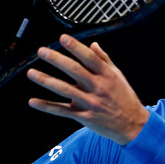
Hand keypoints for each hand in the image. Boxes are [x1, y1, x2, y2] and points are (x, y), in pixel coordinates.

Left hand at [26, 34, 148, 144]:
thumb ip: (105, 60)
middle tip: (42, 51)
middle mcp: (98, 87)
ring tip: (32, 73)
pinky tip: (33, 101)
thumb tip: (93, 44)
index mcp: (107, 75)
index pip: (89, 58)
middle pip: (75, 71)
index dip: (76, 47)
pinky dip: (47, 106)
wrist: (133, 125)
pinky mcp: (84, 117)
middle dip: (57, 59)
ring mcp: (90, 103)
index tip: (63, 38)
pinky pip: (62, 111)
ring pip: (65, 90)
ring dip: (47, 80)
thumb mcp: (118, 76)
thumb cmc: (125, 98)